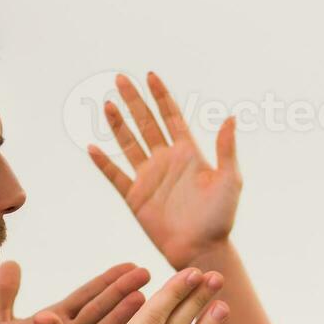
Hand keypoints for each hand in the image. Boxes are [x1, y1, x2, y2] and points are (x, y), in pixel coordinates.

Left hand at [0, 260, 150, 323]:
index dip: (107, 281)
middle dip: (123, 292)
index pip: (86, 295)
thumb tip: (8, 260)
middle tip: (147, 274)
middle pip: (101, 310)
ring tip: (144, 301)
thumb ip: (5, 294)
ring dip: (123, 319)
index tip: (130, 266)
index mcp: (54, 320)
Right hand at [88, 72, 241, 268]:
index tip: (150, 76)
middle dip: (134, 101)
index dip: (161, 96)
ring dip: (117, 125)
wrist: (202, 248)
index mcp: (188, 153)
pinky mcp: (135, 197)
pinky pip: (115, 176)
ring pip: (129, 144)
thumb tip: (231, 117)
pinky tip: (92, 148)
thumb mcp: (229, 180)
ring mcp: (149, 178)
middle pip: (146, 123)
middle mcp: (165, 161)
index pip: (171, 117)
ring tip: (107, 104)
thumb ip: (226, 149)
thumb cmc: (220, 217)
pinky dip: (104, 164)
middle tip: (120, 79)